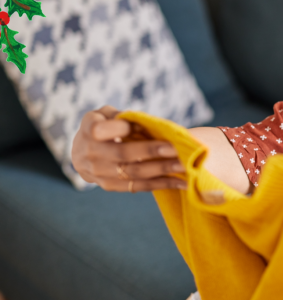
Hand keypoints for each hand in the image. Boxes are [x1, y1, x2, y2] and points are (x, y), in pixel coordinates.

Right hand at [71, 105, 186, 192]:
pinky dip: (161, 184)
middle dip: (152, 151)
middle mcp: (91, 153)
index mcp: (90, 129)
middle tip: (176, 149)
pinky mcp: (110, 186)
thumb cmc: (102, 126)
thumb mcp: (106, 114)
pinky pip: (138, 186)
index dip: (123, 128)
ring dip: (161, 170)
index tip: (144, 126)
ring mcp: (99, 173)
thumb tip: (147, 125)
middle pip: (124, 153)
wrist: (81, 153)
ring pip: (134, 172)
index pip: (103, 130)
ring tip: (184, 165)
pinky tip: (181, 182)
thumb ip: (123, 116)